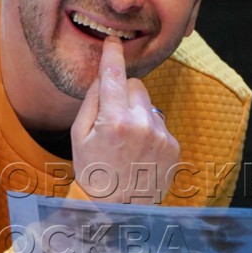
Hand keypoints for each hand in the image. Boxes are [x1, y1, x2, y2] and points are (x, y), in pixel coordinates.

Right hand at [70, 35, 178, 203]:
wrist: (117, 210)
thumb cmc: (92, 172)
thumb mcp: (78, 137)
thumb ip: (91, 102)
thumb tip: (103, 77)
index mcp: (114, 121)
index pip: (115, 76)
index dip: (112, 56)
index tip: (114, 42)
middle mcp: (142, 124)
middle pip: (136, 86)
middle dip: (124, 94)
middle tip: (112, 120)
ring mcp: (161, 136)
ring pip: (148, 104)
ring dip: (138, 114)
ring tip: (126, 142)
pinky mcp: (173, 146)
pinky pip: (159, 123)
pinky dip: (149, 131)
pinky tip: (139, 152)